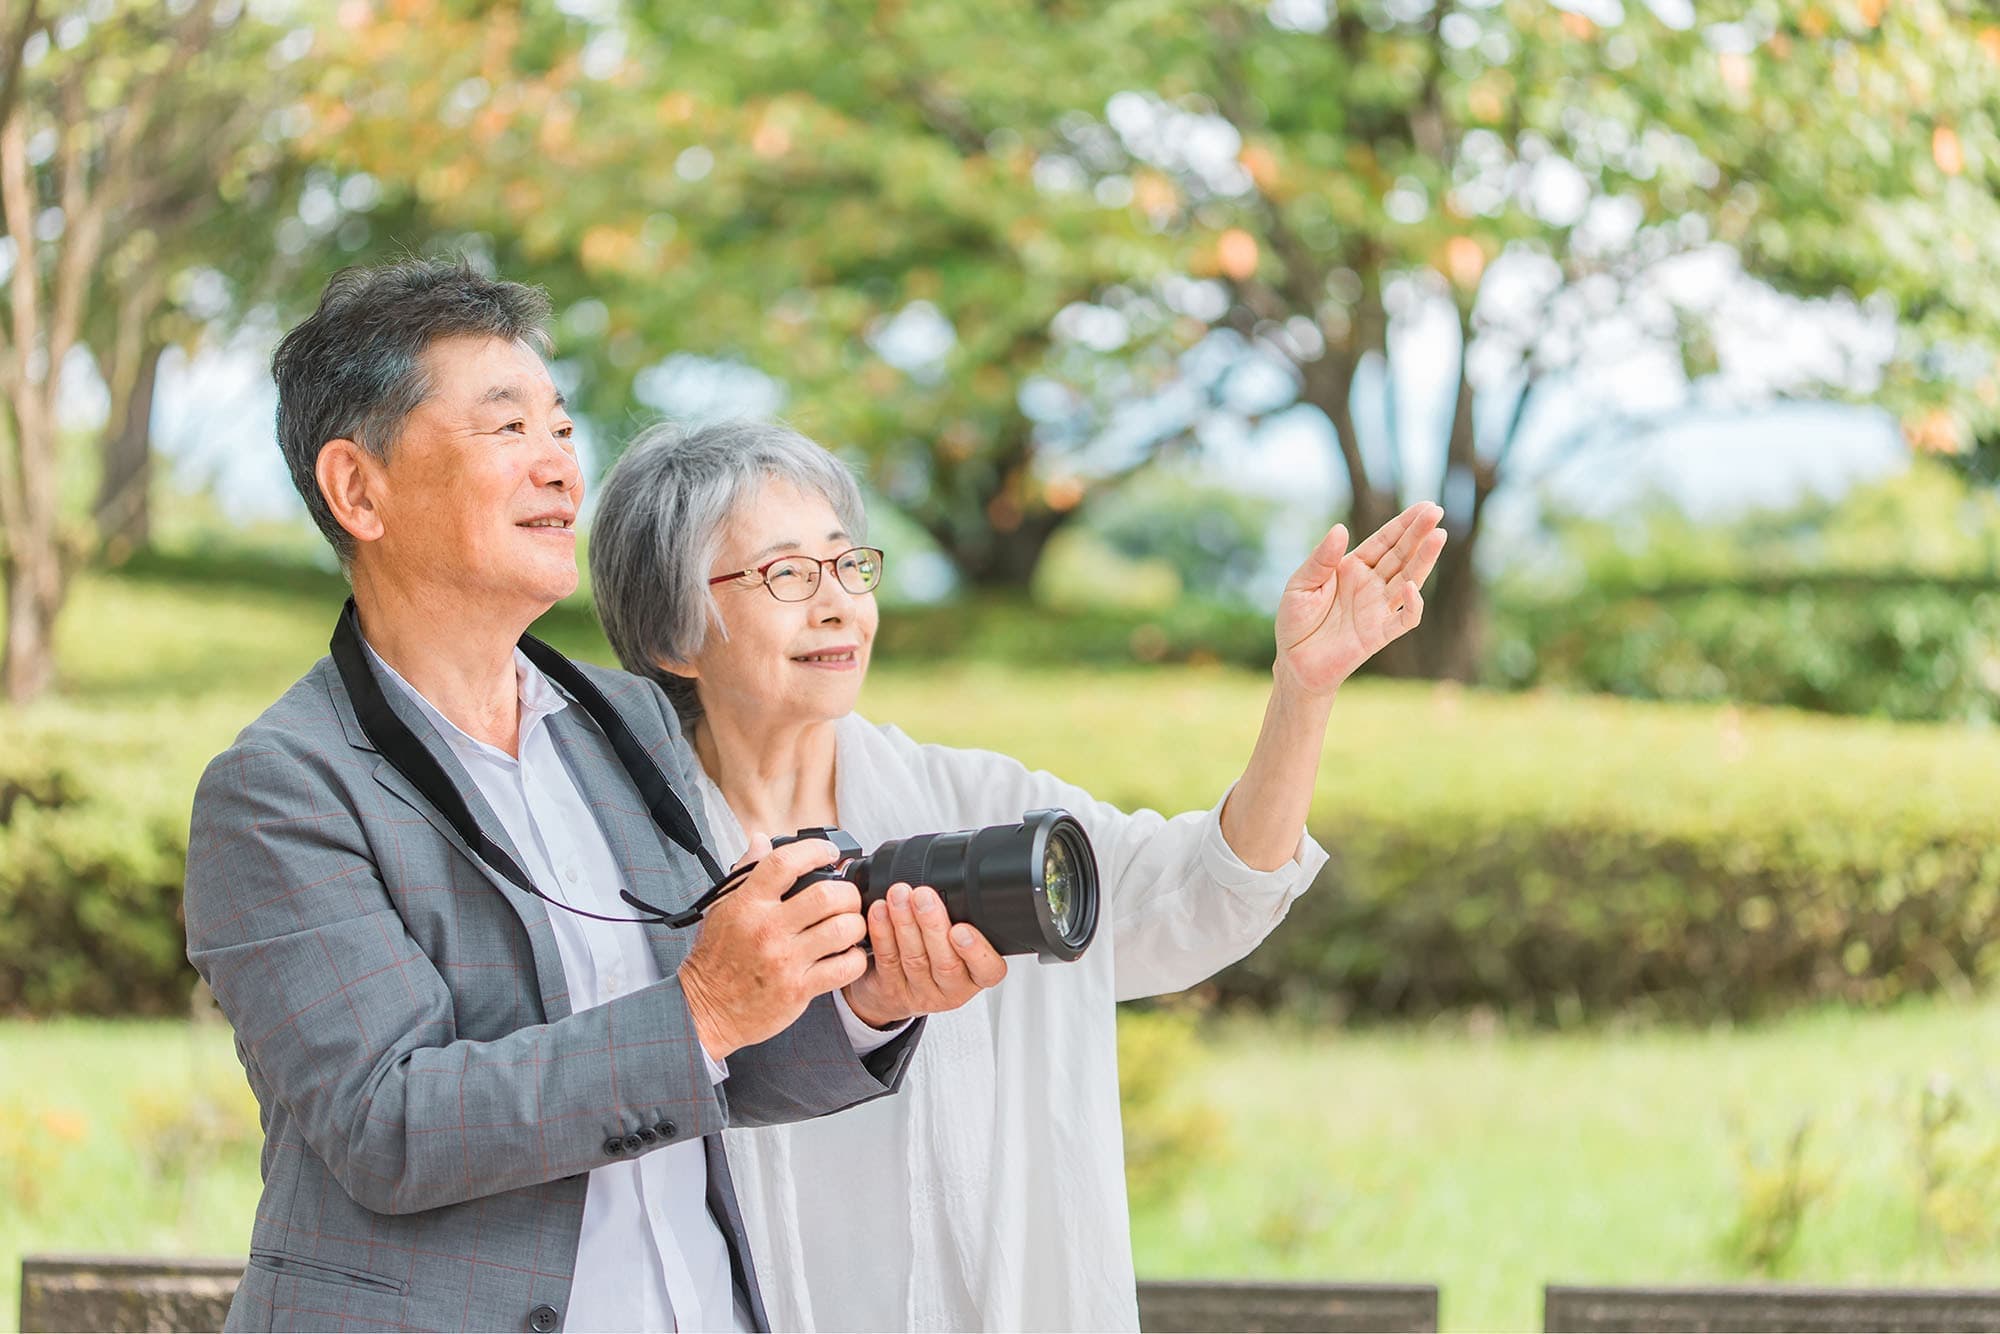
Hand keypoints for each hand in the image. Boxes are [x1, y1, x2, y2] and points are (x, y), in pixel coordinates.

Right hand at [677, 836, 869, 1059]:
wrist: (705, 1009)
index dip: (815, 849)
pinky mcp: (798, 989)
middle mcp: (767, 928)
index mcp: (748, 904)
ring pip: (842, 930)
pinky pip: (843, 968)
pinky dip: (855, 958)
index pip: (784, 862)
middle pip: (826, 895)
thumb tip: (762, 840)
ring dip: (856, 924)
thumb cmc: (715, 958)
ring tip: (851, 925)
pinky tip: (848, 954)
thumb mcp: (721, 908)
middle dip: (848, 892)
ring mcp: (784, 960)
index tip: (830, 852)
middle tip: (848, 897)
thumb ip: (745, 872)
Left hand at [842, 883, 1007, 1028]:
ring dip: (905, 922)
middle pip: (946, 962)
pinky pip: (887, 960)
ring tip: (899, 895)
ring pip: (914, 958)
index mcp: (975, 976)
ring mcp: (919, 993)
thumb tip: (957, 879)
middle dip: (932, 924)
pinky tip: (880, 911)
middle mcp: (950, 988)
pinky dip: (882, 932)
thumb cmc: (932, 958)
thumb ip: (962, 918)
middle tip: (923, 896)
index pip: (988, 970)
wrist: (894, 993)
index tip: (961, 929)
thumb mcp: (958, 944)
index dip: (977, 951)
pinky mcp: (890, 990)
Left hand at [1273, 503, 1446, 699]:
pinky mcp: (1380, 634)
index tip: (1425, 507)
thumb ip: (1321, 559)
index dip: (1404, 524)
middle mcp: (1370, 585)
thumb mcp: (1300, 585)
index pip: (1384, 541)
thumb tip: (1341, 529)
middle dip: (1419, 534)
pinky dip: (1412, 605)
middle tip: (1437, 512)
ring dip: (1424, 560)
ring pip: (1409, 580)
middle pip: (1401, 555)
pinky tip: (1409, 587)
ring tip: (1439, 536)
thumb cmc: (1295, 621)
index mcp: (1352, 568)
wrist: (1294, 663)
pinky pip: (1404, 619)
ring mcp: (1378, 609)